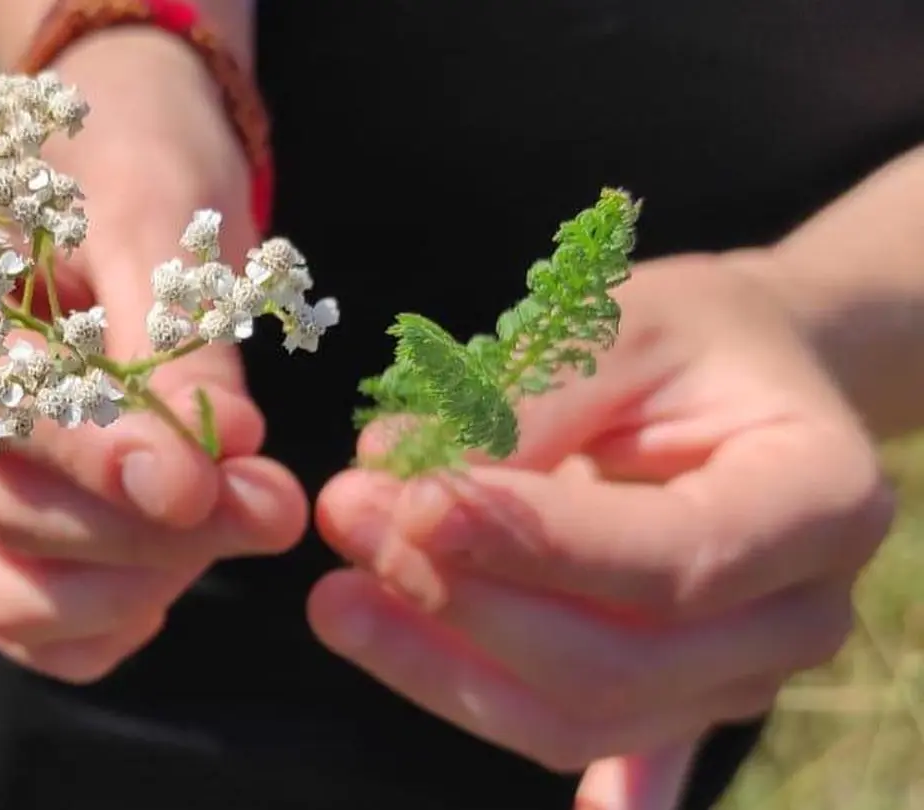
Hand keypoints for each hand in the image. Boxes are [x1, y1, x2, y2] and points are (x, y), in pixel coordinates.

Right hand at [0, 33, 307, 682]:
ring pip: (8, 578)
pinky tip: (173, 570)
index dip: (89, 450)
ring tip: (241, 514)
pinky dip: (105, 616)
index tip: (194, 489)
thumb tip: (219, 458)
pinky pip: (23, 616)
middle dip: (145, 520)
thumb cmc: (130, 153)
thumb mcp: (158, 210)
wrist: (119, 153)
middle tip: (274, 505)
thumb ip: (176, 337)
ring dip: (136, 573)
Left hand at [308, 252, 896, 808]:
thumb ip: (519, 401)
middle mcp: (797, 613)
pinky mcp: (673, 700)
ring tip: (336, 596)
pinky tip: (452, 726)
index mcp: (818, 500)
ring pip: (575, 717)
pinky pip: (572, 735)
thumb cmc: (690, 338)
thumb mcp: (619, 324)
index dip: (531, 546)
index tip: (412, 502)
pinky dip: (501, 721)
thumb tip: (390, 469)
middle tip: (348, 514)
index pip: (671, 563)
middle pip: (618, 664)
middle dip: (463, 603)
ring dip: (439, 662)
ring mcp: (738, 674)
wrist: (745, 381)